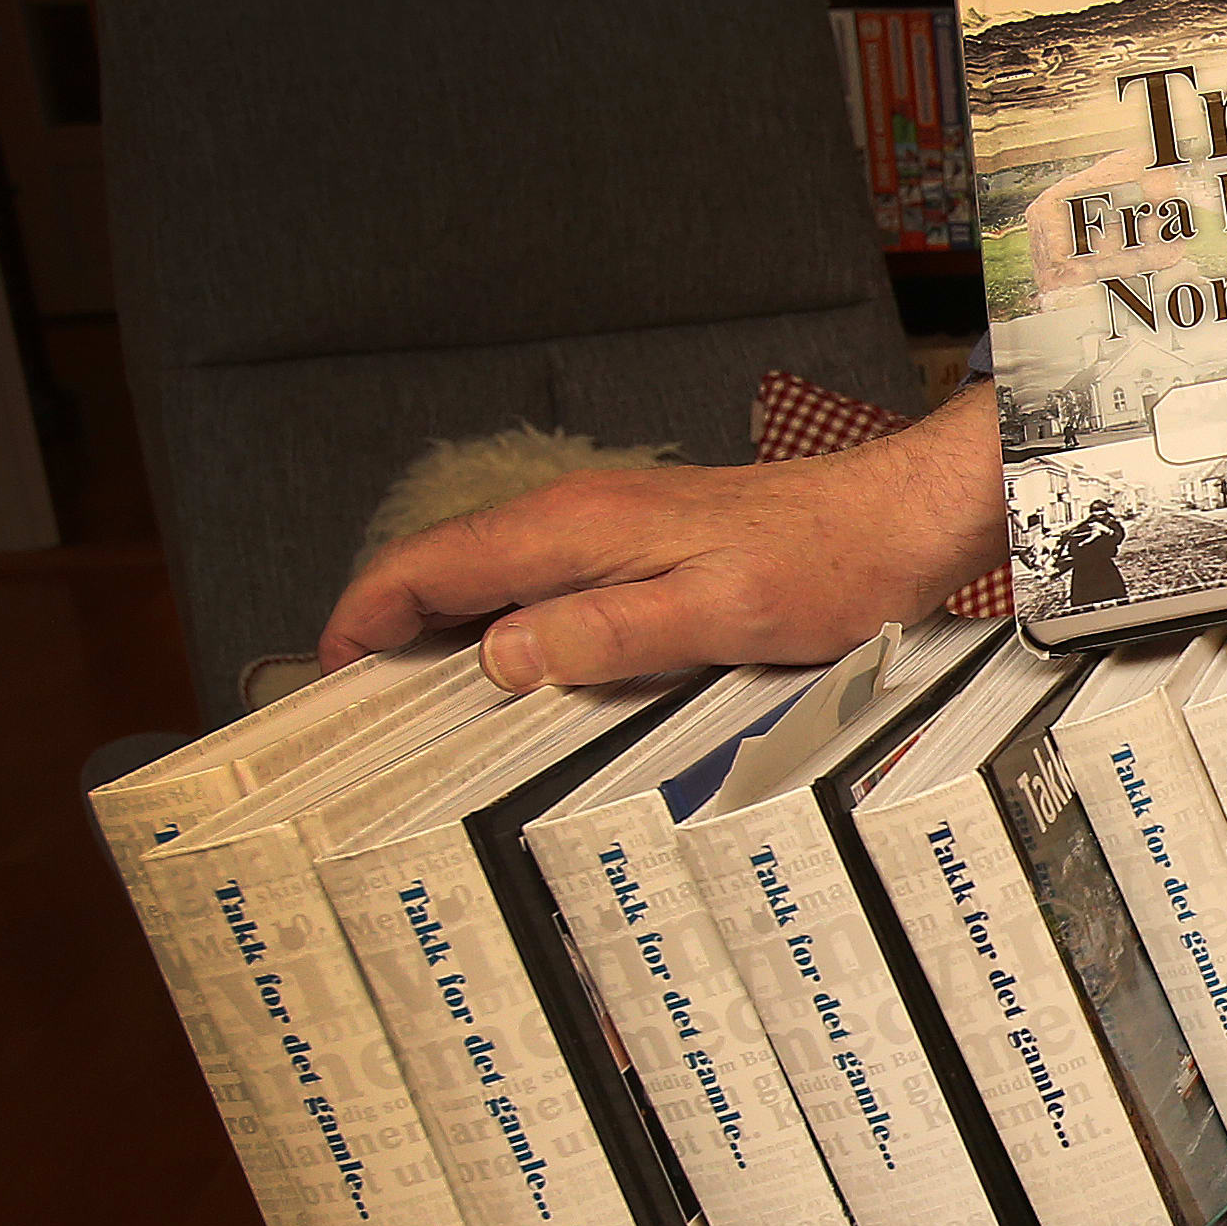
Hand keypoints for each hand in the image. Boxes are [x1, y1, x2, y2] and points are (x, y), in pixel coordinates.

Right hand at [317, 386, 1004, 689]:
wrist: (898, 519)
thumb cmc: (827, 563)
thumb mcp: (718, 616)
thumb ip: (607, 634)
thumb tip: (502, 657)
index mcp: (577, 528)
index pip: (432, 564)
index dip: (365, 616)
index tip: (328, 673)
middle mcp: (581, 517)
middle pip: (448, 568)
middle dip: (388, 629)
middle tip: (356, 708)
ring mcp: (611, 528)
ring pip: (494, 577)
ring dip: (446, 630)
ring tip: (417, 702)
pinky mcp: (644, 545)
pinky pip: (547, 583)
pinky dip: (508, 624)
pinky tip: (519, 671)